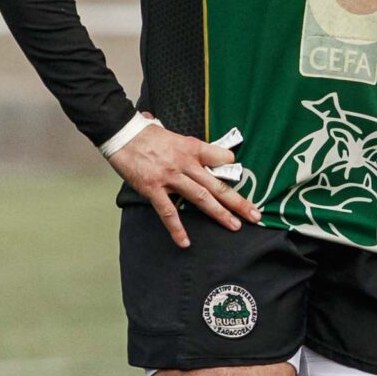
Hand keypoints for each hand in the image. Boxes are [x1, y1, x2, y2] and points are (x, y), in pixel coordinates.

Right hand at [110, 122, 260, 247]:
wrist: (121, 133)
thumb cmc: (147, 134)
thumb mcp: (175, 136)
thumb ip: (190, 148)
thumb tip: (204, 154)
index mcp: (192, 148)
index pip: (222, 157)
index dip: (231, 165)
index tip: (238, 175)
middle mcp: (185, 163)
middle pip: (217, 184)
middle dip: (238, 201)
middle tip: (255, 215)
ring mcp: (170, 177)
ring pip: (201, 198)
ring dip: (219, 214)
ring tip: (235, 226)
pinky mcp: (153, 188)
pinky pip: (169, 212)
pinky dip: (177, 229)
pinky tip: (185, 242)